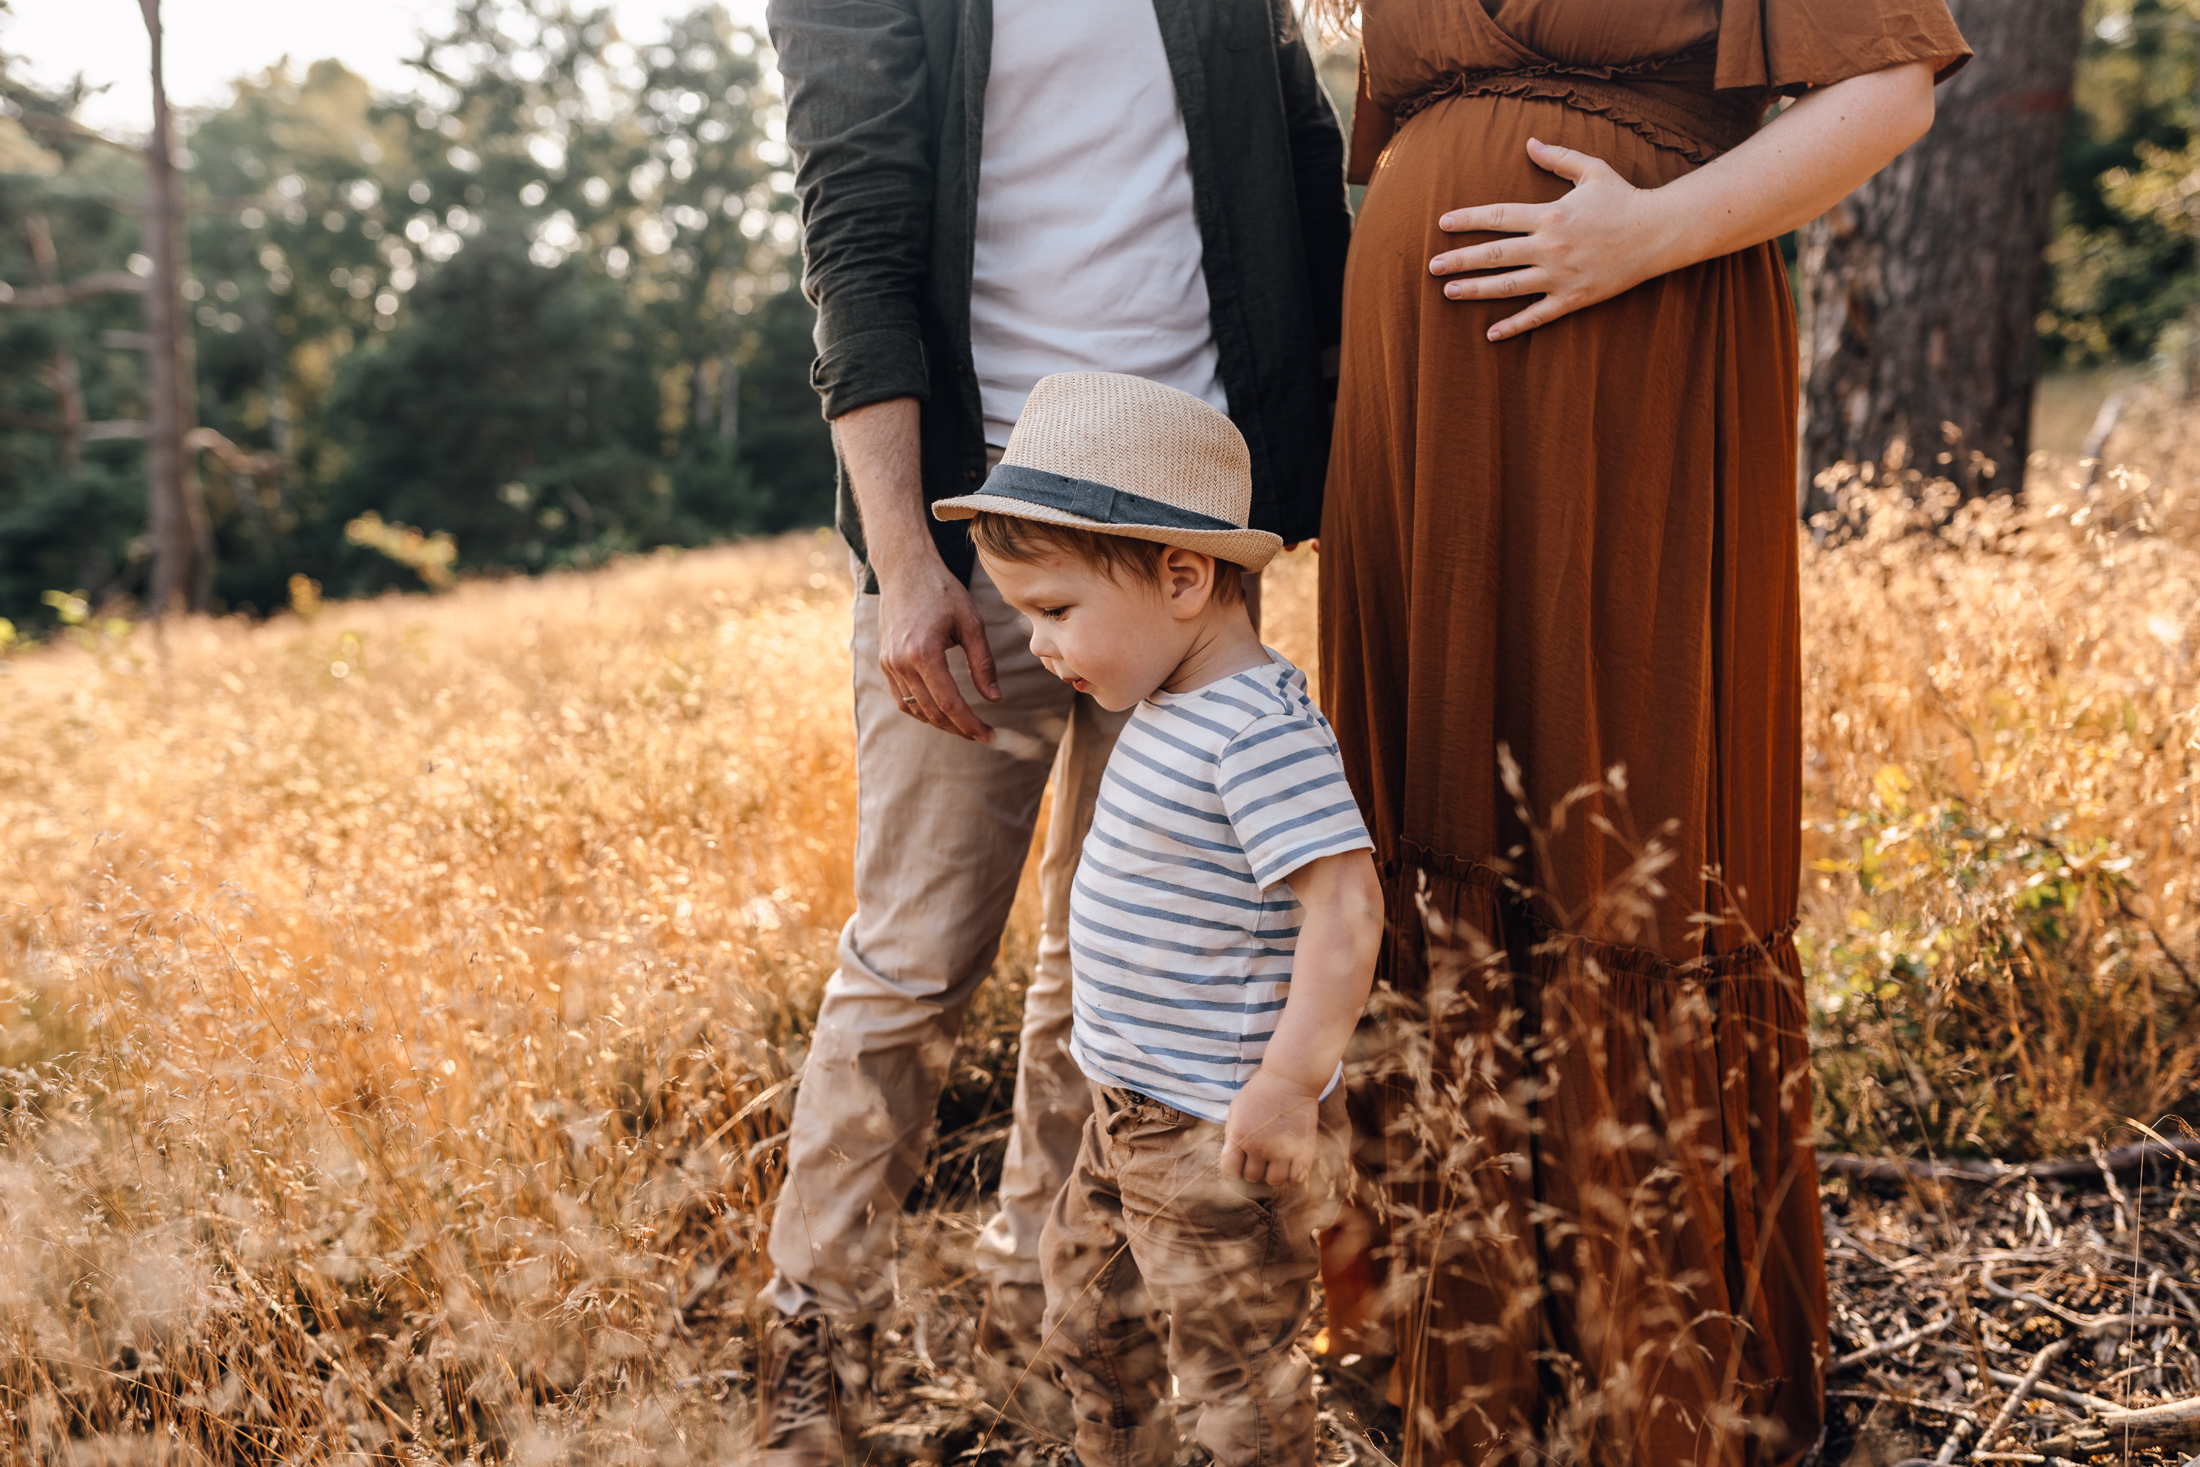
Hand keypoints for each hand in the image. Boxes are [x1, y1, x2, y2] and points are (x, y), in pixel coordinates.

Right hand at [876, 558, 1000, 741]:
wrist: (904, 569)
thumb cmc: (942, 591)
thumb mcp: (971, 623)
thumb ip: (983, 663)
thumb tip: (994, 699)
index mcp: (924, 652)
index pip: (950, 703)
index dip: (971, 724)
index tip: (990, 735)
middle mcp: (901, 662)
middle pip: (932, 712)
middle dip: (959, 728)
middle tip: (983, 734)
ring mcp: (889, 663)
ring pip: (915, 709)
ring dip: (940, 723)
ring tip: (965, 726)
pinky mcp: (885, 662)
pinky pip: (901, 698)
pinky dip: (921, 711)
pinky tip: (941, 712)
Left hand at [1221, 1068, 1322, 1187]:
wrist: (1290, 1077)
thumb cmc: (1261, 1091)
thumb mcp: (1237, 1108)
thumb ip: (1232, 1133)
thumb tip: (1232, 1155)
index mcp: (1239, 1136)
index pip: (1229, 1171)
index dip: (1232, 1172)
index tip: (1238, 1167)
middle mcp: (1259, 1146)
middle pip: (1252, 1177)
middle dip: (1254, 1170)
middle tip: (1260, 1159)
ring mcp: (1281, 1149)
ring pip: (1274, 1181)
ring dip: (1273, 1174)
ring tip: (1275, 1162)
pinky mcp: (1302, 1149)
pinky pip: (1297, 1178)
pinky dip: (1293, 1176)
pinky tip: (1291, 1165)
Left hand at [1429, 136, 1681, 341]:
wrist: (1659, 233)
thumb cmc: (1624, 198)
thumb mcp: (1592, 170)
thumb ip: (1557, 157)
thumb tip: (1529, 142)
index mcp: (1551, 215)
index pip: (1498, 217)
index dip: (1468, 220)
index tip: (1442, 225)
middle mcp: (1550, 247)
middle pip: (1494, 255)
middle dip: (1459, 261)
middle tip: (1432, 267)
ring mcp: (1560, 276)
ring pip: (1508, 286)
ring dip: (1476, 291)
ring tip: (1448, 293)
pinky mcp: (1573, 298)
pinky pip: (1537, 315)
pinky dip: (1513, 326)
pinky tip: (1490, 333)